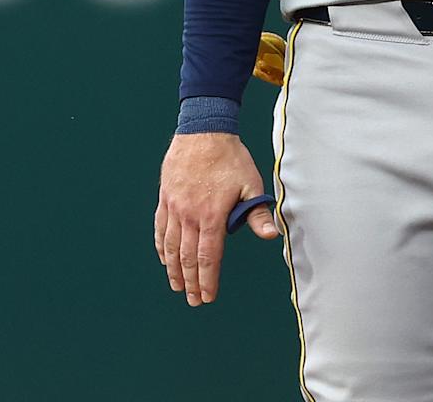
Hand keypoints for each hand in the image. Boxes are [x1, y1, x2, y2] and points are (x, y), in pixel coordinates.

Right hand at [154, 132, 277, 306]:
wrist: (203, 131)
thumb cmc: (230, 158)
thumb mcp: (251, 184)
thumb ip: (257, 214)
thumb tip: (271, 236)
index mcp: (211, 215)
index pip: (208, 257)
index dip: (208, 280)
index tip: (208, 296)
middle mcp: (189, 215)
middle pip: (187, 257)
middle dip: (191, 282)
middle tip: (194, 299)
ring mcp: (174, 207)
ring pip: (170, 247)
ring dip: (173, 270)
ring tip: (178, 286)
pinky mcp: (165, 199)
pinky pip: (160, 229)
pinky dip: (162, 248)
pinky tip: (164, 259)